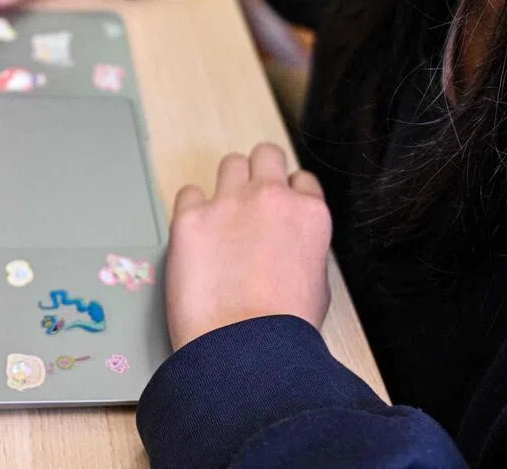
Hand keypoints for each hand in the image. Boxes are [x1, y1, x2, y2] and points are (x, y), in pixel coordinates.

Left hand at [165, 142, 331, 350]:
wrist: (246, 352)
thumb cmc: (284, 333)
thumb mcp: (318, 285)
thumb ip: (304, 249)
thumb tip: (288, 246)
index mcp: (309, 214)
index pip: (301, 180)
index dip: (289, 196)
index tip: (278, 211)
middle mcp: (271, 197)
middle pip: (266, 155)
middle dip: (260, 172)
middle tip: (250, 200)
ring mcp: (229, 202)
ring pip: (230, 163)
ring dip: (228, 184)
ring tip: (222, 215)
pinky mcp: (190, 216)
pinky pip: (188, 192)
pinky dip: (192, 208)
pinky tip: (195, 232)